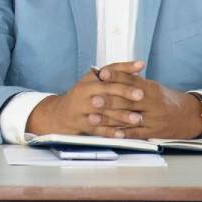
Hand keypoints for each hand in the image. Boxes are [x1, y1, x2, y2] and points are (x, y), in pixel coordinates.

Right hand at [27, 61, 144, 137]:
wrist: (61, 113)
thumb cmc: (84, 95)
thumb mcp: (95, 80)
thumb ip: (116, 73)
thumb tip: (138, 67)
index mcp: (90, 79)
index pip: (108, 72)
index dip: (124, 71)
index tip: (139, 72)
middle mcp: (84, 91)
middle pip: (105, 90)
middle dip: (124, 92)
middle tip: (141, 96)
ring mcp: (81, 108)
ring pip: (103, 111)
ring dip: (121, 115)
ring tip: (137, 119)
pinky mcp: (80, 123)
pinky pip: (97, 129)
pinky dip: (110, 132)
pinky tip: (122, 134)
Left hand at [90, 63, 201, 138]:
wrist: (192, 116)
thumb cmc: (168, 99)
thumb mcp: (154, 87)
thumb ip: (136, 82)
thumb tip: (113, 73)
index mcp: (152, 89)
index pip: (132, 81)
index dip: (117, 77)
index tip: (102, 74)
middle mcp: (153, 103)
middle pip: (128, 101)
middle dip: (109, 100)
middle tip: (92, 99)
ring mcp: (153, 119)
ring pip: (128, 118)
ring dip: (109, 119)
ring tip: (92, 118)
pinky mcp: (153, 132)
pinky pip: (135, 133)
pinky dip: (121, 134)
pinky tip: (107, 134)